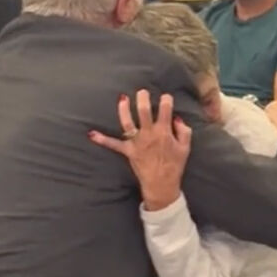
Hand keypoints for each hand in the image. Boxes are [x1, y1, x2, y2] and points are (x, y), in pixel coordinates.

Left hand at [89, 90, 191, 210]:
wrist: (162, 185)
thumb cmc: (174, 166)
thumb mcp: (185, 147)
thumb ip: (184, 130)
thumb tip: (176, 118)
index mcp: (164, 132)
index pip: (165, 109)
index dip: (166, 100)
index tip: (166, 97)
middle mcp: (149, 134)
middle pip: (144, 111)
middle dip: (142, 98)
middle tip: (142, 91)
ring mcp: (137, 142)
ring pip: (128, 123)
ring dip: (124, 110)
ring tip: (122, 98)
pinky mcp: (128, 151)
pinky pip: (113, 145)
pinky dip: (102, 140)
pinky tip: (91, 134)